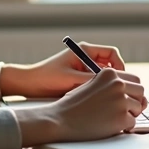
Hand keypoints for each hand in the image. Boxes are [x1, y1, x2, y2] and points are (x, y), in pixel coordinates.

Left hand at [1, 42, 142, 99]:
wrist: (28, 84)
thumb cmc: (47, 78)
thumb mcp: (72, 80)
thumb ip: (93, 81)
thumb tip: (113, 85)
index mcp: (84, 50)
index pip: (112, 53)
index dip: (120, 65)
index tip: (120, 79)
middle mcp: (85, 56)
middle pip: (109, 65)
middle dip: (113, 78)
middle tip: (115, 91)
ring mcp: (82, 67)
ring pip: (102, 76)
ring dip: (103, 85)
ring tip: (101, 96)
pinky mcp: (78, 77)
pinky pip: (93, 82)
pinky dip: (95, 89)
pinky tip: (92, 99)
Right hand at [14, 68, 145, 145]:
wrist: (60, 119)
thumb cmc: (73, 105)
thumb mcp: (91, 85)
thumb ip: (111, 86)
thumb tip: (138, 97)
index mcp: (109, 73)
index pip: (134, 79)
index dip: (131, 90)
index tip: (126, 98)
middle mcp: (117, 84)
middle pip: (140, 91)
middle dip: (135, 100)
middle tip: (123, 109)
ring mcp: (121, 100)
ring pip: (138, 107)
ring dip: (129, 114)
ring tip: (111, 118)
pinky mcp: (122, 117)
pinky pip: (132, 122)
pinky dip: (124, 126)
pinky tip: (109, 126)